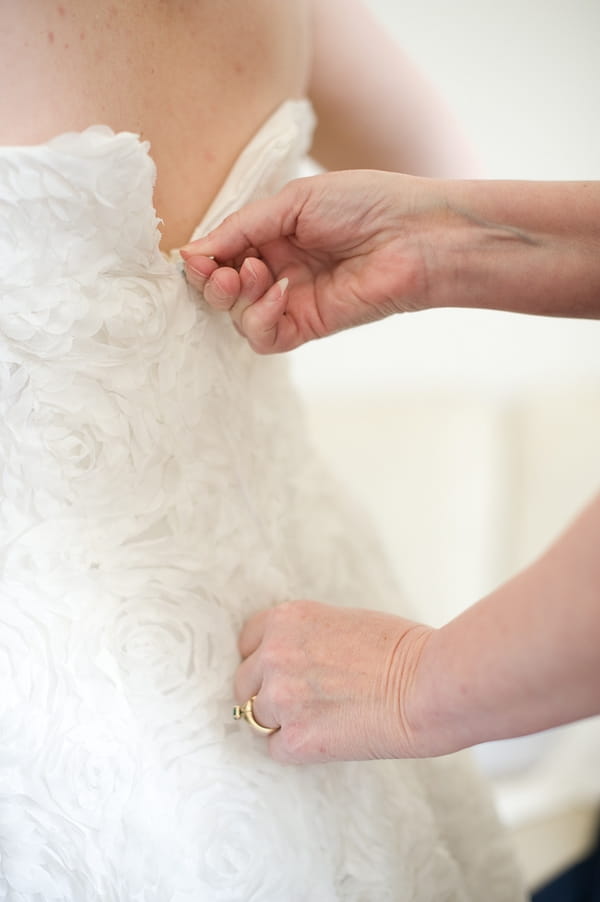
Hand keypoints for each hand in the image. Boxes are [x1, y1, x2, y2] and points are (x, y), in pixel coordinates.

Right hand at [181, 170, 439, 353]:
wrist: (416, 235)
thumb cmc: (366, 204)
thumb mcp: (294, 201)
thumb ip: (241, 227)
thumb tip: (190, 252)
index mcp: (274, 233)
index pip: (221, 253)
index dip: (203, 257)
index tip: (193, 255)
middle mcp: (278, 268)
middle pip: (222, 289)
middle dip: (212, 280)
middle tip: (224, 270)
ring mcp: (292, 300)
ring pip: (237, 315)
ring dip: (236, 296)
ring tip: (258, 273)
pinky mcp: (308, 326)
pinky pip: (263, 337)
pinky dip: (259, 318)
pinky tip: (279, 292)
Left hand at [234, 599, 433, 763]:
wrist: (428, 684)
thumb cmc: (403, 650)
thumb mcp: (343, 621)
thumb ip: (307, 637)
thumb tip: (295, 659)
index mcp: (286, 619)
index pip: (248, 642)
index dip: (264, 660)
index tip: (280, 671)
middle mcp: (275, 654)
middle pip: (245, 683)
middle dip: (269, 692)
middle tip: (303, 701)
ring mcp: (282, 698)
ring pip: (258, 718)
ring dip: (283, 721)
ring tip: (323, 719)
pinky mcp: (296, 739)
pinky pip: (276, 749)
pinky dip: (298, 748)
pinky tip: (328, 738)